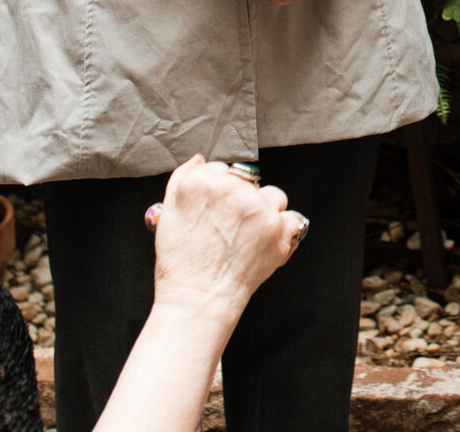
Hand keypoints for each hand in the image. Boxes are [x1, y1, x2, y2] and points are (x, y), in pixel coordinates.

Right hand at [150, 156, 307, 322]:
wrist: (198, 300)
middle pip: (247, 181)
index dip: (217, 194)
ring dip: (265, 212)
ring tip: (246, 239)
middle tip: (228, 230)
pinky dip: (283, 230)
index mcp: (199, 183)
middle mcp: (230, 190)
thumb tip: (200, 159)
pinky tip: (264, 245)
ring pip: (272, 195)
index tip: (214, 213)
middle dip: (241, 201)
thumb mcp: (168, 215)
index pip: (219, 170)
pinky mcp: (278, 228)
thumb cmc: (181, 264)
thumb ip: (183, 179)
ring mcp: (257, 208)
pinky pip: (291, 217)